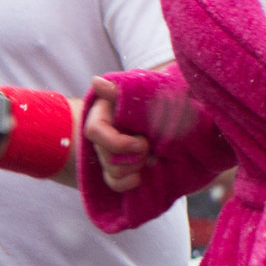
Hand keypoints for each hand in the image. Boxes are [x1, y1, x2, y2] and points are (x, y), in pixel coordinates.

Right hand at [84, 78, 148, 192]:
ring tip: (151, 156)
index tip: (143, 143)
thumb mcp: (139, 94)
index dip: (118, 143)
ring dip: (135, 168)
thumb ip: (119, 92)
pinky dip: (130, 182)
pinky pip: (115, 184)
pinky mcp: (118, 170)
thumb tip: (96, 81)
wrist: (170, 115)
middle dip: (133, 157)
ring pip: (111, 173)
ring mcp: (108, 155)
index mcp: (102, 116)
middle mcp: (101, 137)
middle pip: (106, 157)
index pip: (95, 132)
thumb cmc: (152, 101)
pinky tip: (142, 175)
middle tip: (151, 147)